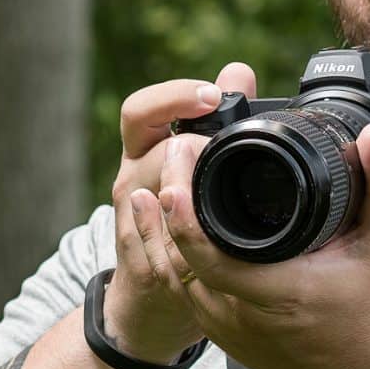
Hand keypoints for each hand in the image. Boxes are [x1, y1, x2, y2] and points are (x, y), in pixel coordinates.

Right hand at [105, 62, 256, 363]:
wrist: (151, 297)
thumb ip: (215, 118)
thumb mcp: (195, 164)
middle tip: (222, 153)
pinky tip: (206, 244)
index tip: (213, 95)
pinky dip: (184, 246)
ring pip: (155, 200)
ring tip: (214, 201)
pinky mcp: (140, 263)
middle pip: (154, 150)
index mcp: (143, 151)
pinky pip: (159, 249)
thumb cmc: (180, 219)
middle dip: (193, 151)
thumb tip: (238, 71)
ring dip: (188, 199)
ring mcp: (131, 223)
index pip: (142, 110)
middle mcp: (130, 181)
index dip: (175, 97)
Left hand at [131, 120, 369, 368]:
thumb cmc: (368, 305)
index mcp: (278, 292)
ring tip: (161, 182)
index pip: (209, 255)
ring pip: (172, 274)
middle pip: (179, 257)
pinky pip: (182, 290)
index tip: (178, 171)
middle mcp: (242, 315)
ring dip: (160, 229)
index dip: (183, 215)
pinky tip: (168, 223)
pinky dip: (172, 255)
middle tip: (175, 155)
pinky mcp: (216, 334)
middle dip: (167, 204)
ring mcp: (224, 328)